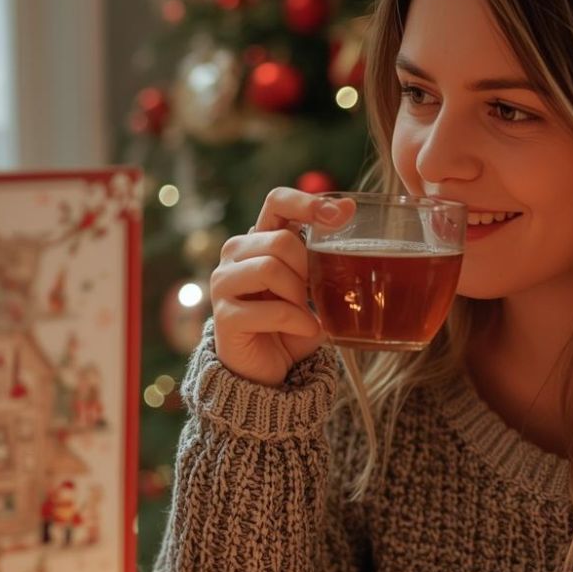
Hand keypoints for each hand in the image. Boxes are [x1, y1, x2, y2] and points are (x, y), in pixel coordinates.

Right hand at [210, 187, 353, 386]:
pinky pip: (274, 309)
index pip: (278, 201)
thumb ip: (322, 250)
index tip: (342, 214)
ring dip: (299, 296)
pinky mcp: (224, 315)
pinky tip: (304, 330)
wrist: (267, 370)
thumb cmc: (291, 322)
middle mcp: (235, 254)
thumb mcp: (312, 283)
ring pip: (271, 268)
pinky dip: (299, 322)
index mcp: (258, 239)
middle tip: (311, 293)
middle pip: (281, 240)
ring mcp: (224, 283)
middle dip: (306, 268)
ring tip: (304, 313)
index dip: (308, 202)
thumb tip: (348, 208)